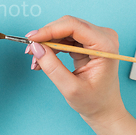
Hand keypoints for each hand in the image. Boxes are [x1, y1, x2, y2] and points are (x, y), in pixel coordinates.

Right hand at [26, 16, 135, 134]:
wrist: (104, 109)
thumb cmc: (94, 101)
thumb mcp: (70, 88)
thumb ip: (52, 67)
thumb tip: (35, 47)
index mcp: (105, 46)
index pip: (73, 26)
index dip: (49, 30)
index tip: (31, 39)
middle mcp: (103, 37)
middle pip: (67, 25)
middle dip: (45, 37)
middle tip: (30, 51)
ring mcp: (96, 37)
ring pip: (63, 29)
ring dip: (46, 42)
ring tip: (36, 60)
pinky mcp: (87, 41)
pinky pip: (64, 36)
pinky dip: (51, 46)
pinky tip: (43, 59)